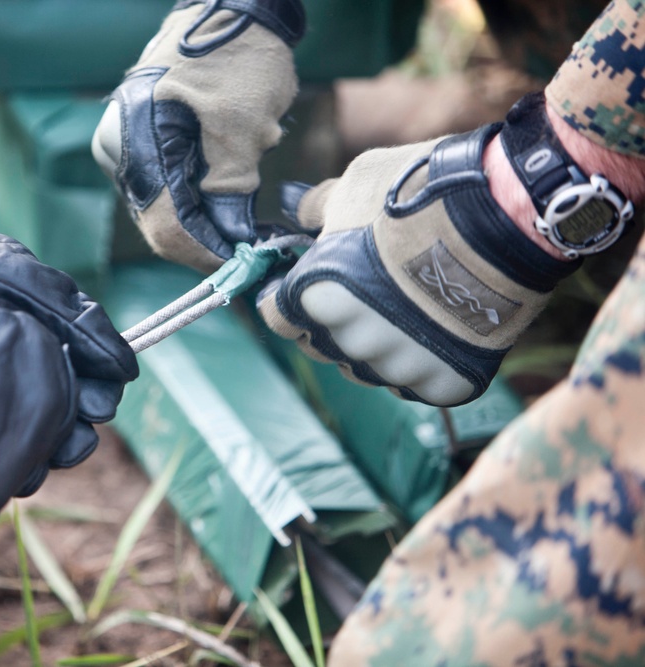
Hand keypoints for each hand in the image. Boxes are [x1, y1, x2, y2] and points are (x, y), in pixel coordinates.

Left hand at [0, 169, 137, 452]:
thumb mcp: (15, 280)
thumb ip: (73, 316)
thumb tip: (126, 368)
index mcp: (32, 313)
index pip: (87, 359)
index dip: (100, 386)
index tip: (101, 407)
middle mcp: (11, 346)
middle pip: (63, 398)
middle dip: (74, 423)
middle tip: (73, 441)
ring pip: (31, 423)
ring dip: (45, 445)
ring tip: (43, 458)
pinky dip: (7, 452)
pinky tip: (8, 464)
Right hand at [92, 0, 304, 272]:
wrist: (233, 8)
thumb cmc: (239, 55)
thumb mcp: (242, 124)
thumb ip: (232, 187)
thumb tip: (231, 241)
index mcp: (135, 139)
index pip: (164, 222)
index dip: (205, 252)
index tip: (244, 267)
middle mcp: (122, 149)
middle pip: (161, 221)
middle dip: (208, 240)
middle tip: (251, 254)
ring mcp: (131, 149)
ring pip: (168, 210)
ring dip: (209, 221)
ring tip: (248, 219)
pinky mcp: (147, 148)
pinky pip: (172, 190)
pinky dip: (205, 201)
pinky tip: (233, 194)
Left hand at [259, 121, 578, 405]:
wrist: (506, 214)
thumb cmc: (422, 193)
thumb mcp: (353, 186)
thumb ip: (316, 212)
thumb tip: (296, 216)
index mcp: (319, 300)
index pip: (278, 318)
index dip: (284, 300)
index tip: (296, 289)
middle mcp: (354, 341)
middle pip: (323, 344)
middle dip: (332, 320)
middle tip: (362, 290)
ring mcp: (400, 366)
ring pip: (367, 368)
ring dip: (374, 345)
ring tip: (403, 306)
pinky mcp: (444, 382)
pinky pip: (414, 384)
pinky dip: (418, 363)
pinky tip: (433, 328)